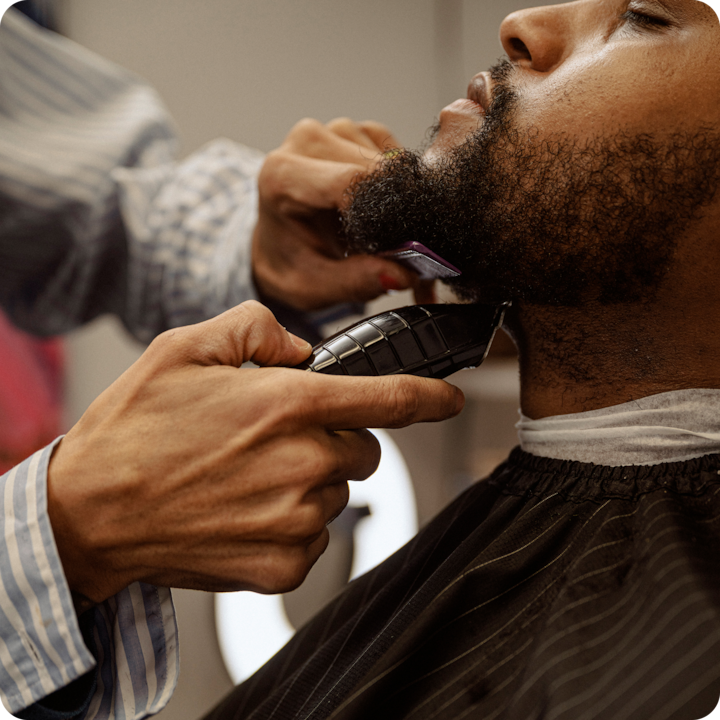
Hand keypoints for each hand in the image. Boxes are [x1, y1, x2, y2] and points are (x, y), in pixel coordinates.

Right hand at [47, 301, 462, 601]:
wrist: (91, 513)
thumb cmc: (135, 429)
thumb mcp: (186, 347)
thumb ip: (257, 327)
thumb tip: (300, 345)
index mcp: (287, 403)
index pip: (388, 400)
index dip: (430, 397)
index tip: (450, 399)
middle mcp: (302, 463)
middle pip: (362, 450)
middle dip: (333, 438)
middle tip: (275, 437)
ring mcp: (294, 519)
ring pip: (335, 493)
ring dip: (306, 481)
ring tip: (244, 476)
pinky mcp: (281, 564)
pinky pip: (313, 536)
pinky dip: (288, 522)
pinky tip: (241, 511)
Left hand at [252, 117, 419, 310]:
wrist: (277, 247)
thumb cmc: (290, 264)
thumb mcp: (314, 287)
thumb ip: (356, 281)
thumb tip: (404, 275)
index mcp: (282, 176)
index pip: (351, 180)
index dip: (385, 210)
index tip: (401, 242)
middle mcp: (305, 142)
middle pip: (375, 169)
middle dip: (392, 208)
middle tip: (391, 246)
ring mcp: (331, 130)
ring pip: (389, 159)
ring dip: (393, 196)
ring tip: (373, 228)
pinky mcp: (353, 131)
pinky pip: (392, 152)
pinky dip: (395, 182)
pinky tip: (375, 205)